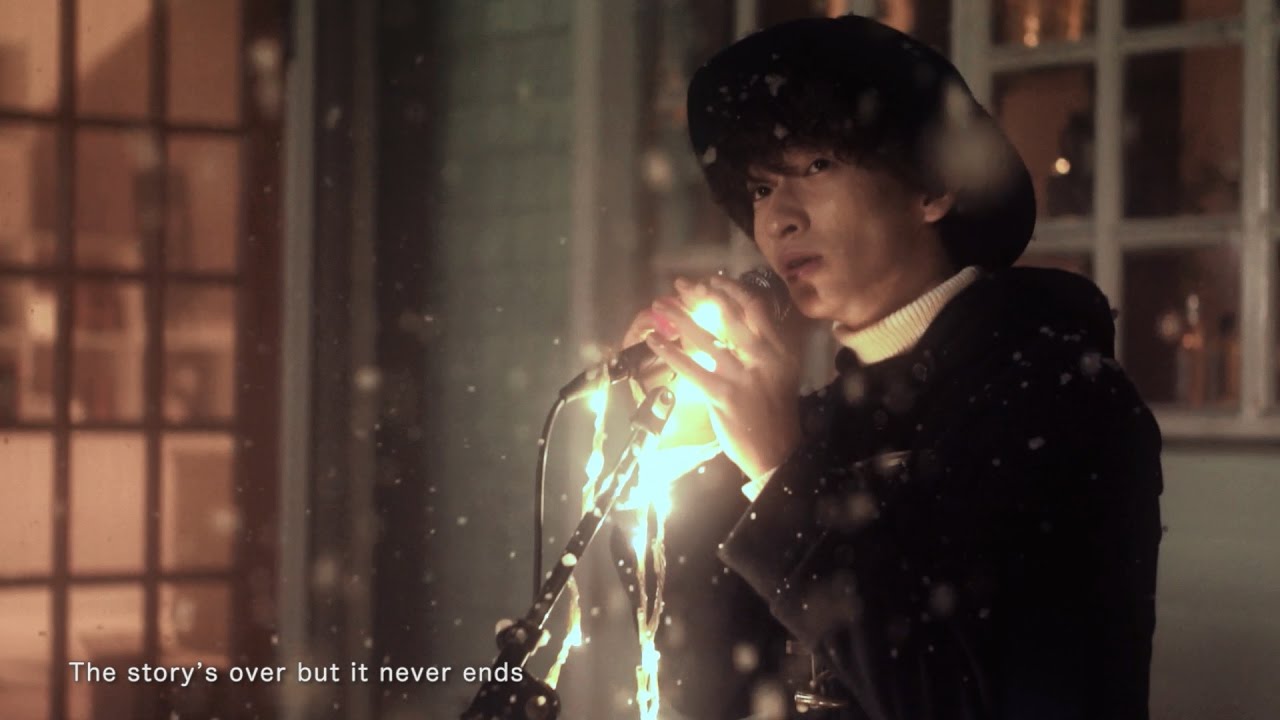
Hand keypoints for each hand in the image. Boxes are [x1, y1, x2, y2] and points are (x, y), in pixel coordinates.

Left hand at [644, 275, 801, 479]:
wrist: (777, 451)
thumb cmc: (774, 411)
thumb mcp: (779, 372)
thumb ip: (761, 347)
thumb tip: (728, 324)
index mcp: (778, 348)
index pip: (754, 307)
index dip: (730, 289)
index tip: (711, 280)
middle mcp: (762, 356)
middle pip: (727, 314)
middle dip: (700, 295)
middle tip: (679, 285)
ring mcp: (741, 374)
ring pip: (704, 337)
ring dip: (678, 317)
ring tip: (659, 305)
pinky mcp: (721, 393)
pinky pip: (690, 367)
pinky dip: (669, 351)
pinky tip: (654, 341)